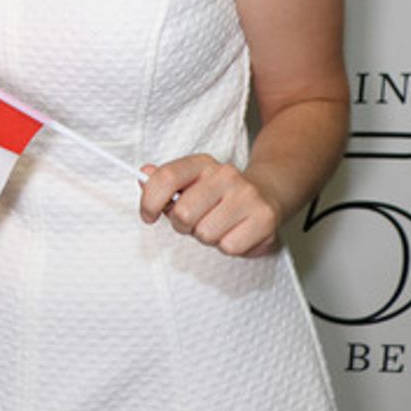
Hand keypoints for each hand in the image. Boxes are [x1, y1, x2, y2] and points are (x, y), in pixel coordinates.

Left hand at [138, 156, 280, 257]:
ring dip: (207, 237)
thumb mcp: (191, 182)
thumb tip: (143, 174)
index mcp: (202, 163)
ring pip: (205, 234)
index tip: (147, 215)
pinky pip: (229, 247)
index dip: (150, 201)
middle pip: (183, 214)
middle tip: (195, 222)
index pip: (166, 177)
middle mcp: (225, 175)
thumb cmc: (220, 194)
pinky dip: (228, 246)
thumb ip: (164, 182)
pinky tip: (235, 232)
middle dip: (183, 226)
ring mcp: (246, 195)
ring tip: (218, 225)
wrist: (267, 193)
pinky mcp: (264, 218)